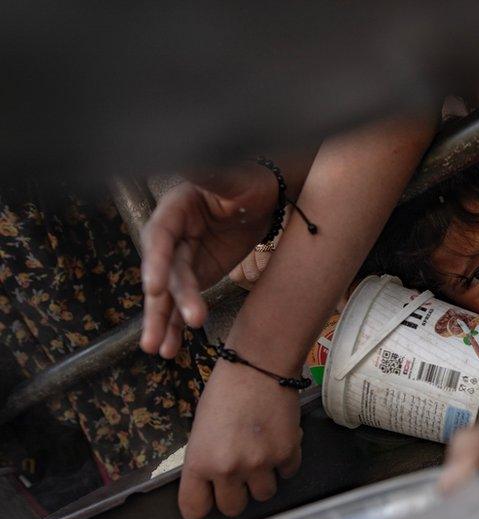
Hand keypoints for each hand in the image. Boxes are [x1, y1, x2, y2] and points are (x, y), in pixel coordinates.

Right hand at [140, 164, 278, 357]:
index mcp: (175, 209)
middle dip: (164, 304)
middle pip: (165, 272)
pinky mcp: (195, 274)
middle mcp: (172, 236)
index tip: (155, 287)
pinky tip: (171, 349)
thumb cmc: (249, 179)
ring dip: (163, 322)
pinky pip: (182, 302)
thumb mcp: (232, 175)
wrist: (267, 195)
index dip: (156, 262)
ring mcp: (182, 258)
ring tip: (160, 350)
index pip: (161, 237)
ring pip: (169, 294)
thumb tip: (191, 152)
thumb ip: (209, 169)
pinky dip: (177, 324)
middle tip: (165, 331)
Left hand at [177, 360, 302, 518]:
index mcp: (200, 462)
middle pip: (232, 508)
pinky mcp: (287, 453)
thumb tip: (215, 482)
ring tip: (262, 455)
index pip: (194, 509)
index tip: (208, 499)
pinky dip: (285, 462)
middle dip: (236, 493)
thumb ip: (206, 460)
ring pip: (264, 494)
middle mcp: (229, 469)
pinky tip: (278, 441)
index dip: (201, 505)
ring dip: (263, 479)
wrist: (259, 367)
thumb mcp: (201, 429)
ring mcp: (260, 463)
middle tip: (239, 474)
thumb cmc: (223, 392)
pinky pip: (287, 473)